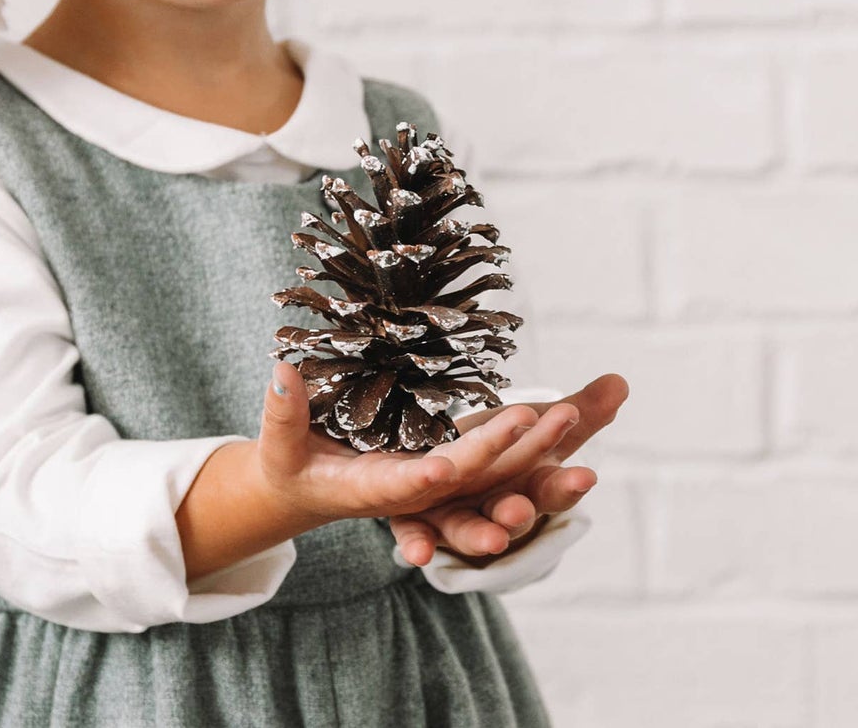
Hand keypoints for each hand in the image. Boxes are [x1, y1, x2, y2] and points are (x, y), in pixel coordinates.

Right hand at [255, 360, 580, 532]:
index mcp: (370, 490)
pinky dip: (535, 440)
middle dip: (500, 455)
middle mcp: (413, 488)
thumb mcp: (282, 443)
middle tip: (538, 419)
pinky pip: (502, 456)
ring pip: (495, 470)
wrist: (310, 486)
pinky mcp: (452, 461)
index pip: (400, 488)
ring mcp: (438, 477)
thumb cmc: (292, 462)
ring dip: (534, 448)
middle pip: (463, 479)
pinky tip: (578, 410)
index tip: (445, 468)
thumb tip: (279, 368)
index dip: (422, 481)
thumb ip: (281, 411)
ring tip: (573, 412)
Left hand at [386, 373, 628, 568]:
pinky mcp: (407, 515)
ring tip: (492, 537)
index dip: (566, 485)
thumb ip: (577, 412)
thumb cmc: (492, 450)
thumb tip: (621, 381)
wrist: (425, 471)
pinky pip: (411, 533)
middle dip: (519, 510)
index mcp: (522, 483)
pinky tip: (417, 553)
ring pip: (464, 528)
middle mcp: (488, 504)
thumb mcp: (531, 425)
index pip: (549, 486)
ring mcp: (448, 514)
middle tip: (524, 506)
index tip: (586, 475)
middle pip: (510, 509)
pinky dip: (416, 541)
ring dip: (478, 535)